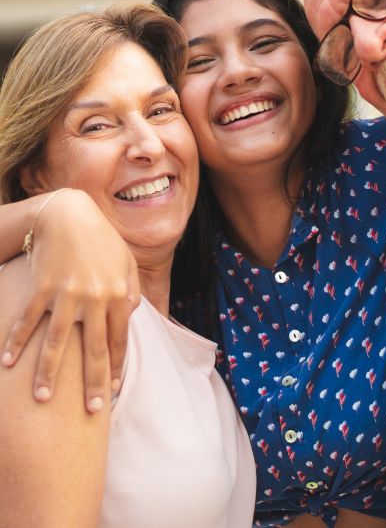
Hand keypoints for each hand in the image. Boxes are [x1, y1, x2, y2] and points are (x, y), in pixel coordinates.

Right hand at [1, 189, 139, 411]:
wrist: (69, 214)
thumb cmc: (101, 238)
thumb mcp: (126, 261)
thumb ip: (131, 288)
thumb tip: (133, 313)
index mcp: (117, 295)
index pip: (118, 340)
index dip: (115, 367)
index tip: (112, 390)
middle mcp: (94, 299)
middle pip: (93, 350)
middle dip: (92, 383)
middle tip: (91, 410)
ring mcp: (66, 295)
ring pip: (57, 343)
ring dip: (48, 373)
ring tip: (41, 400)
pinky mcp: (41, 288)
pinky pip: (27, 320)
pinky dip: (16, 341)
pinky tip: (6, 362)